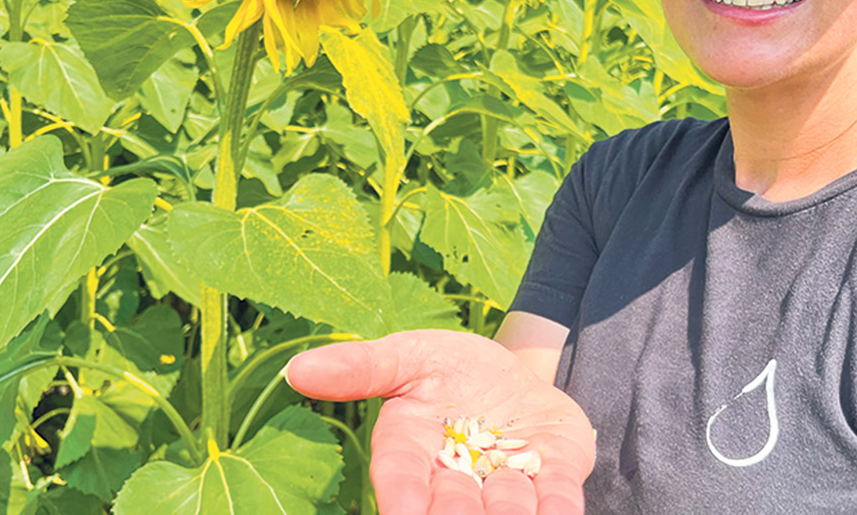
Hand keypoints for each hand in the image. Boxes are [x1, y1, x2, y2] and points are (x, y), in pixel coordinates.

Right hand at [286, 329, 594, 514]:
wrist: (514, 374)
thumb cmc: (448, 371)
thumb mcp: (406, 356)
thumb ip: (361, 368)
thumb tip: (297, 370)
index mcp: (410, 453)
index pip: (398, 483)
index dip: (400, 500)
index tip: (402, 512)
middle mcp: (456, 480)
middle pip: (453, 509)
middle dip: (456, 512)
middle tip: (460, 507)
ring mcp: (509, 483)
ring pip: (508, 511)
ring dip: (508, 513)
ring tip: (506, 506)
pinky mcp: (557, 475)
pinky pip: (559, 500)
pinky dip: (558, 510)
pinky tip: (557, 513)